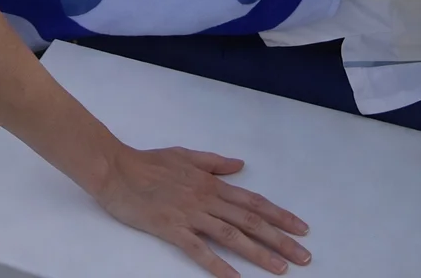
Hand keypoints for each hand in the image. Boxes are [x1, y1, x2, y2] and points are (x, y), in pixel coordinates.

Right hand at [97, 146, 310, 276]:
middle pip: (250, 220)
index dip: (279, 215)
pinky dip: (218, 265)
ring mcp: (190, 215)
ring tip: (282, 269)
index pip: (253, 201)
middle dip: (280, 239)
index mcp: (211, 183)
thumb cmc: (149, 161)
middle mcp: (206, 199)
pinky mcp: (171, 229)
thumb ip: (214, 163)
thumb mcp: (186, 155)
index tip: (301, 228)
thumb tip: (240, 166)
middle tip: (304, 256)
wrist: (116, 169)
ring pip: (232, 235)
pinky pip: (199, 250)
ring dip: (259, 253)